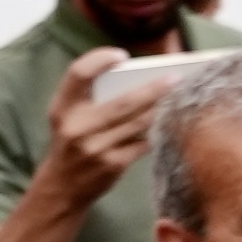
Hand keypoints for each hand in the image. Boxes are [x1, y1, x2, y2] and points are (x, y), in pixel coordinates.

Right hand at [35, 49, 161, 210]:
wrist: (62, 186)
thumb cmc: (71, 142)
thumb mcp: (67, 116)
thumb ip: (88, 97)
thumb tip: (135, 78)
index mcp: (63, 107)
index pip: (78, 73)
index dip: (99, 59)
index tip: (121, 55)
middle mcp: (77, 126)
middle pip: (123, 102)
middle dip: (153, 89)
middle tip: (175, 78)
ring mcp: (96, 148)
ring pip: (138, 123)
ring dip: (161, 109)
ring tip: (180, 97)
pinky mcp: (112, 165)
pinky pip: (142, 143)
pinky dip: (157, 131)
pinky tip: (171, 121)